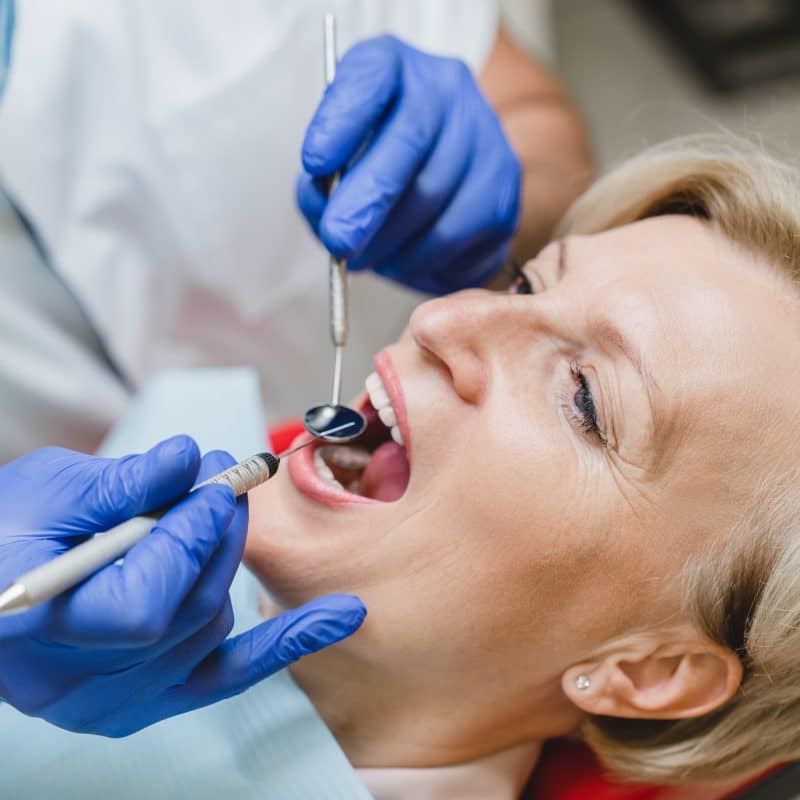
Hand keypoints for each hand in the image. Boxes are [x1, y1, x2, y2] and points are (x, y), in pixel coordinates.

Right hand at [0, 438, 365, 735]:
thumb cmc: (4, 533)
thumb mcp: (47, 492)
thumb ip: (122, 483)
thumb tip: (189, 460)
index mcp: (40, 634)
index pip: (147, 605)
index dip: (189, 540)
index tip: (213, 484)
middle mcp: (79, 687)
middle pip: (188, 611)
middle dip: (218, 535)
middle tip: (229, 478)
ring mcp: (116, 702)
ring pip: (209, 627)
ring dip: (224, 563)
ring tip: (213, 509)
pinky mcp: (149, 697)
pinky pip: (230, 674)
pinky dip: (287, 641)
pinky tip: (341, 615)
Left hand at [297, 35, 520, 294]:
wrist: (450, 170)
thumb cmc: (377, 161)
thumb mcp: (337, 151)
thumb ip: (322, 180)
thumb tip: (327, 216)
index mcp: (397, 67)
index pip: (371, 76)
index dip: (342, 120)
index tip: (314, 161)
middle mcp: (450, 93)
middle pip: (410, 146)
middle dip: (368, 202)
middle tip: (339, 242)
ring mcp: (487, 144)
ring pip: (438, 204)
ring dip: (393, 245)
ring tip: (367, 259)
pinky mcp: (506, 200)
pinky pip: (462, 244)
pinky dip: (424, 264)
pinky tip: (404, 262)